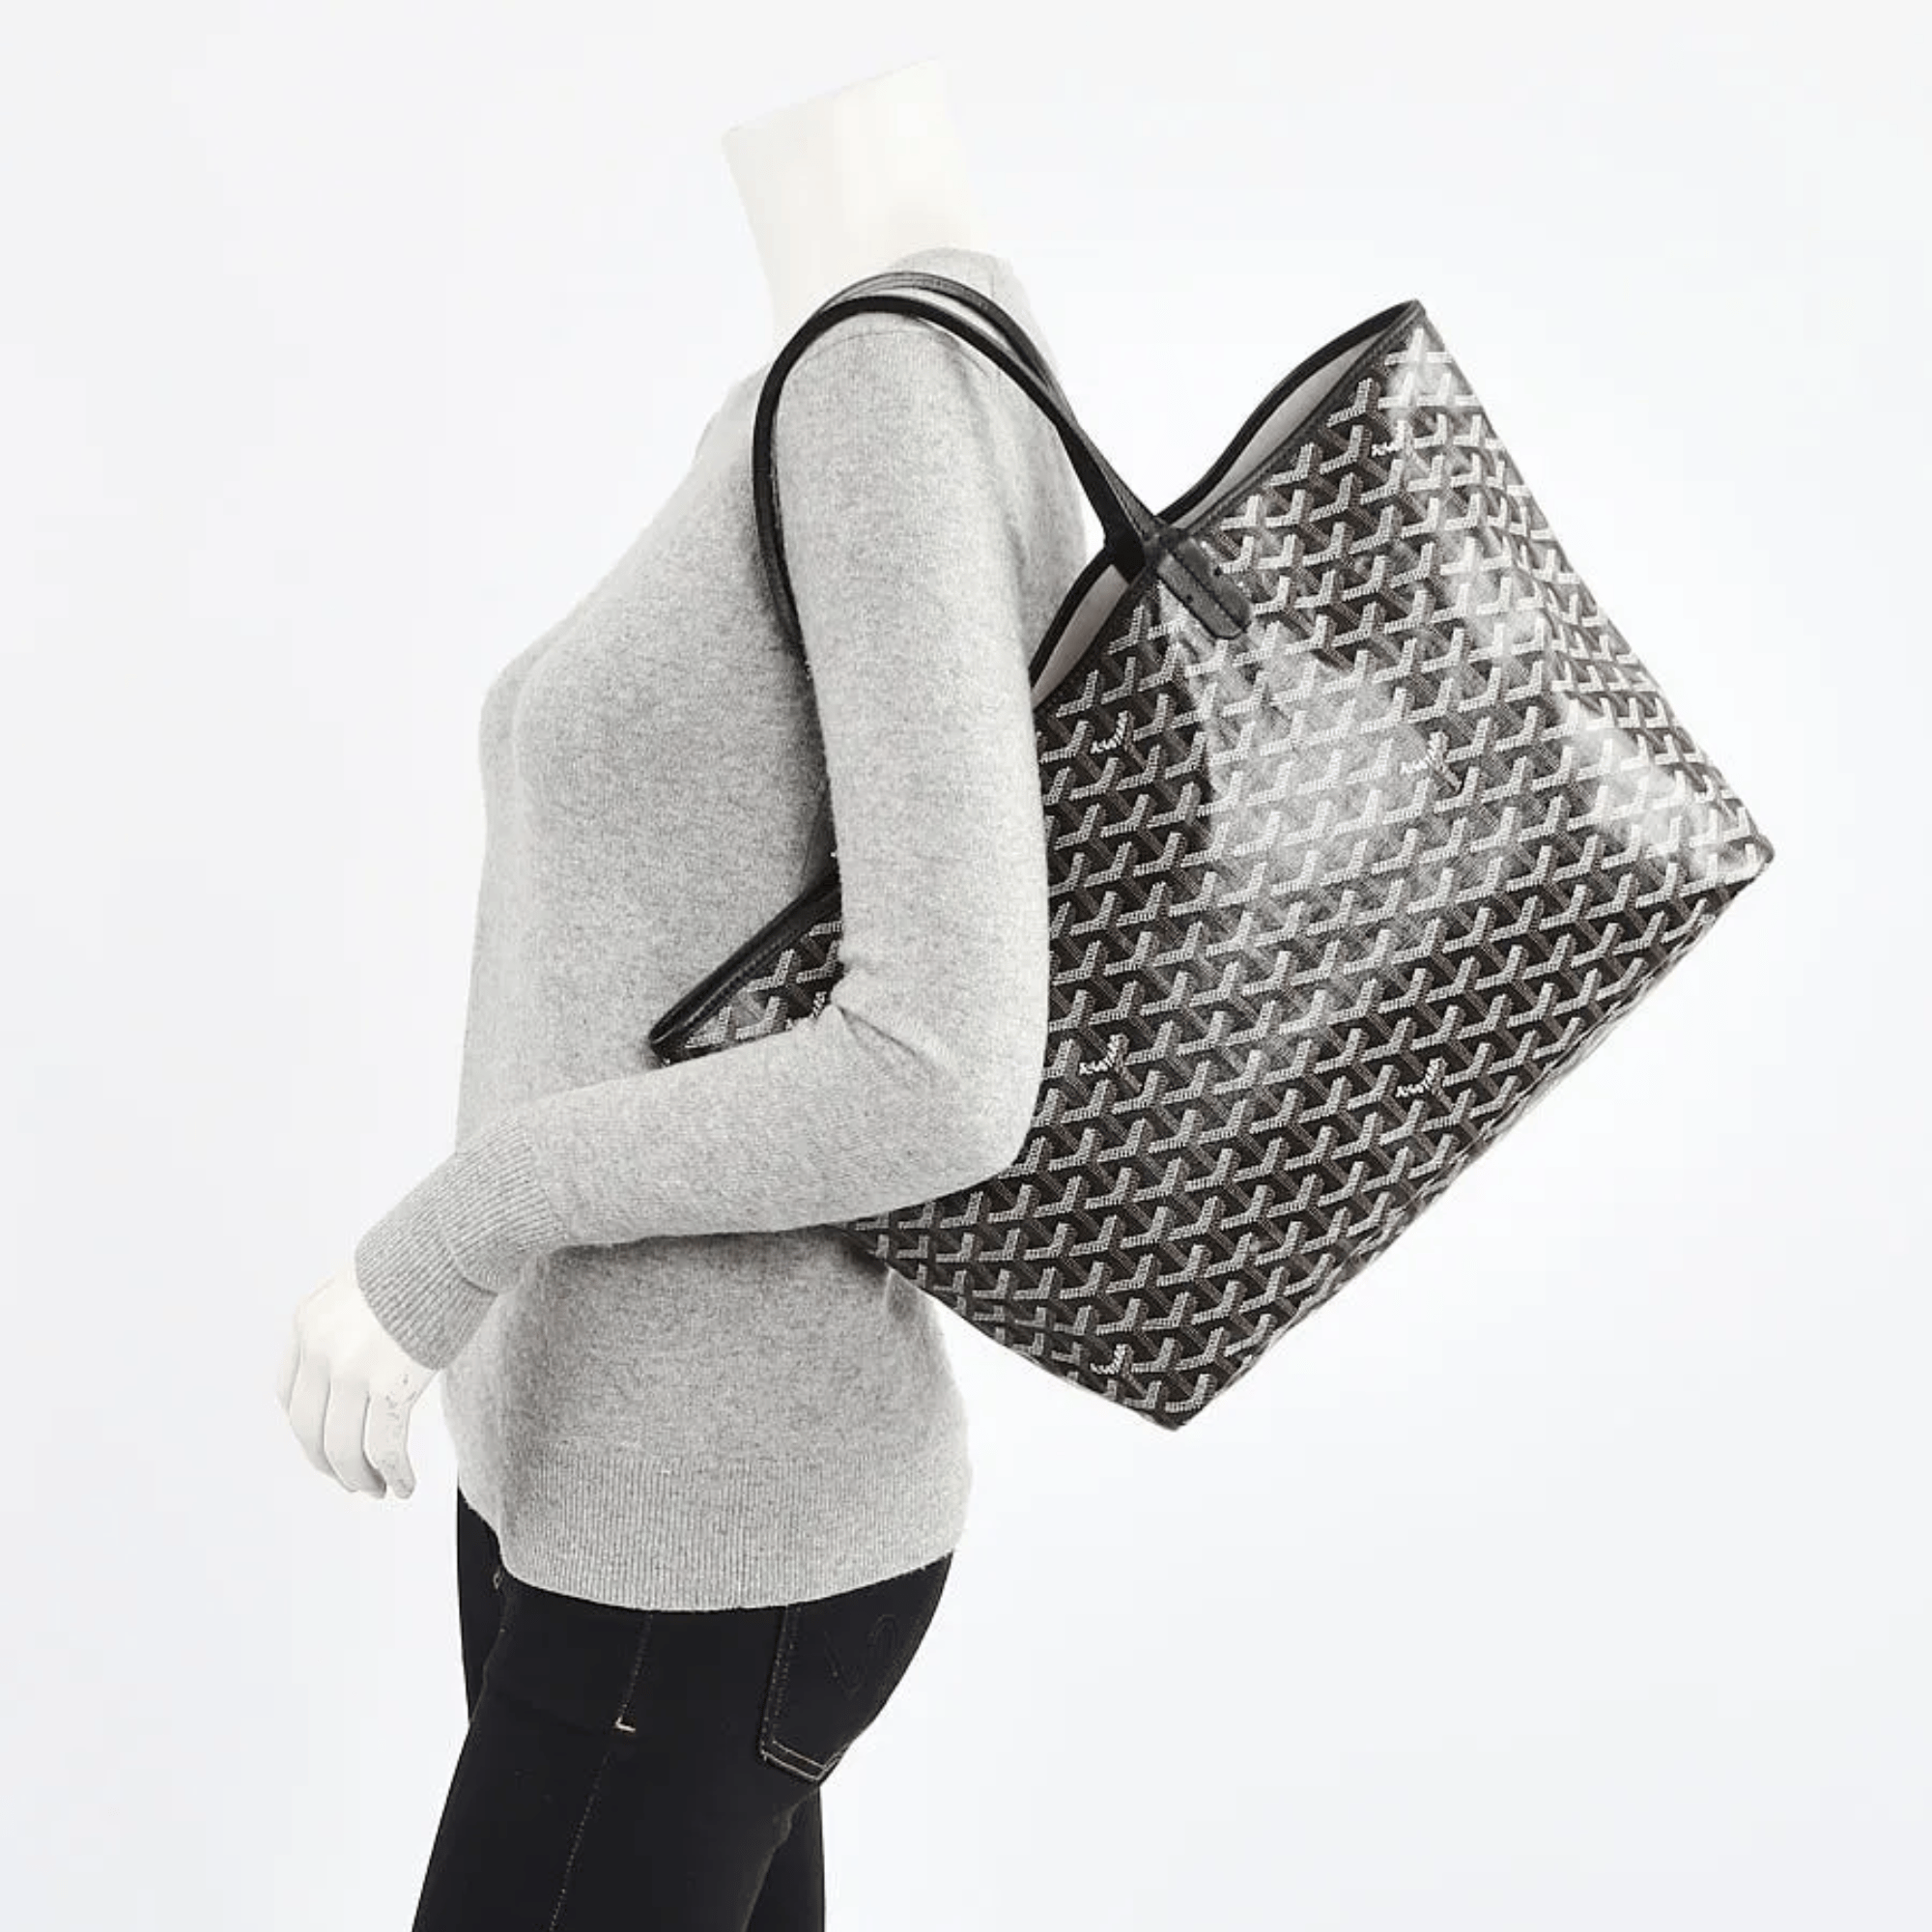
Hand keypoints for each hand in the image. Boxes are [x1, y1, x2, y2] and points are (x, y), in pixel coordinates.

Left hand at [275, 1260, 434, 1498]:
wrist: (455, 1239)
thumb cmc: (425, 1254)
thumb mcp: (363, 1284)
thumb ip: (349, 1323)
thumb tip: (363, 1358)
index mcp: (307, 1323)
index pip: (290, 1397)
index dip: (310, 1432)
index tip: (331, 1448)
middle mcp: (319, 1349)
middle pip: (310, 1431)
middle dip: (332, 1465)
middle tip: (356, 1481)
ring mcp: (351, 1369)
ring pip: (344, 1449)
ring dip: (361, 1478)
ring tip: (383, 1489)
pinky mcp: (390, 1384)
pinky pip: (384, 1447)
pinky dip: (394, 1474)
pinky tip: (407, 1484)